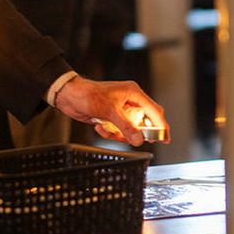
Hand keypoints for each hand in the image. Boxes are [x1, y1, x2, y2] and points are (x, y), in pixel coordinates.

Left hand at [53, 76, 167, 146]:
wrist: (69, 96)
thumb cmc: (88, 94)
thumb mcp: (110, 112)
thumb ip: (127, 126)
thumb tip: (139, 139)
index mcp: (133, 93)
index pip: (154, 111)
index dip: (161, 125)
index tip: (165, 138)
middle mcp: (129, 100)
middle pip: (144, 120)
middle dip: (139, 132)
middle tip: (139, 141)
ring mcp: (121, 109)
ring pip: (130, 128)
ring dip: (120, 134)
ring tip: (109, 131)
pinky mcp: (111, 117)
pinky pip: (118, 130)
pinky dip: (110, 133)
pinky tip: (100, 127)